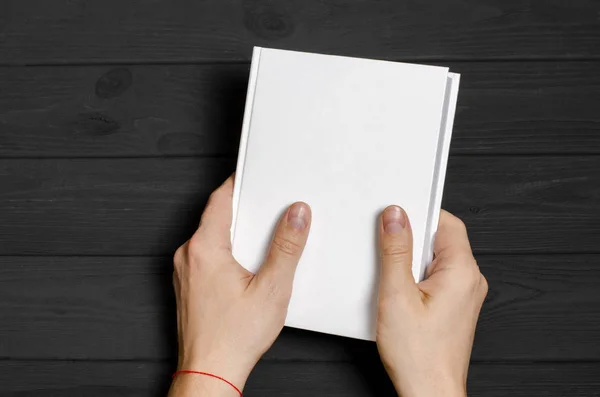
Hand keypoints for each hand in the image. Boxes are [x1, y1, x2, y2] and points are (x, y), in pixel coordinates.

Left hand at [169, 175, 310, 395]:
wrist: (210, 373)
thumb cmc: (233, 338)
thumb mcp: (272, 289)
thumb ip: (287, 247)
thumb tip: (297, 215)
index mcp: (204, 249)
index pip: (220, 199)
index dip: (239, 183)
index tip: (253, 174)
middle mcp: (188, 256)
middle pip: (216, 216)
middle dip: (244, 210)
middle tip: (268, 208)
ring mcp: (185, 272)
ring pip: (211, 237)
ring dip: (235, 233)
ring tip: (262, 240)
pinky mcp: (188, 286)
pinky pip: (206, 255)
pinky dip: (226, 251)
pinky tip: (246, 266)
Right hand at [376, 206, 487, 396]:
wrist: (429, 392)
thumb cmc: (419, 354)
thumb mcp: (397, 294)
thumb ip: (396, 251)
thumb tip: (395, 216)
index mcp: (462, 271)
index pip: (446, 222)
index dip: (420, 213)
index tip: (396, 214)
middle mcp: (470, 280)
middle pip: (440, 240)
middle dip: (411, 239)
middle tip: (387, 247)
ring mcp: (464, 295)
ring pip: (436, 259)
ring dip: (411, 260)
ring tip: (392, 277)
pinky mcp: (454, 306)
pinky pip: (436, 278)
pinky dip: (416, 277)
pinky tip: (398, 292)